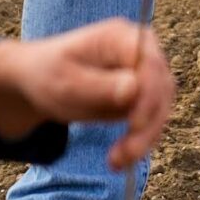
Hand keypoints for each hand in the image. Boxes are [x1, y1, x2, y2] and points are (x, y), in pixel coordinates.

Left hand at [0, 20, 174, 170]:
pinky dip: (140, 141)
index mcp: (123, 37)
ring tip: (117, 162)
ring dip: (145, 138)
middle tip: (124, 154)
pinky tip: (120, 158)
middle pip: (161, 88)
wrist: (38, 82)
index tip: (134, 124)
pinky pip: (151, 121)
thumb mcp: (65, 82)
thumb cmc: (48, 74)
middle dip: (147, 124)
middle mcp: (141, 53)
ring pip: (160, 108)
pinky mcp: (141, 97)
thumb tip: (134, 88)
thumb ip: (99, 85)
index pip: (150, 62)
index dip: (149, 93)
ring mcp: (143, 75)